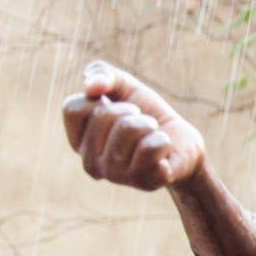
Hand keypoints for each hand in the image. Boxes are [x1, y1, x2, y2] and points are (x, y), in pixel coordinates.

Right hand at [61, 61, 204, 190]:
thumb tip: (90, 86)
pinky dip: (164, 139)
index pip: (72, 109)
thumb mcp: (124, 87)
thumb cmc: (147, 115)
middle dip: (131, 110)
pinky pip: (153, 146)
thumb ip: (102, 74)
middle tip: (142, 123)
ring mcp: (118, 176)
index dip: (99, 99)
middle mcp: (91, 164)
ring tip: (152, 136)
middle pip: (103, 115)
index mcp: (79, 143)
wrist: (182, 142)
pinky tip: (164, 152)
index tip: (117, 108)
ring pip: (130, 128)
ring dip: (149, 124)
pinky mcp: (146, 182)